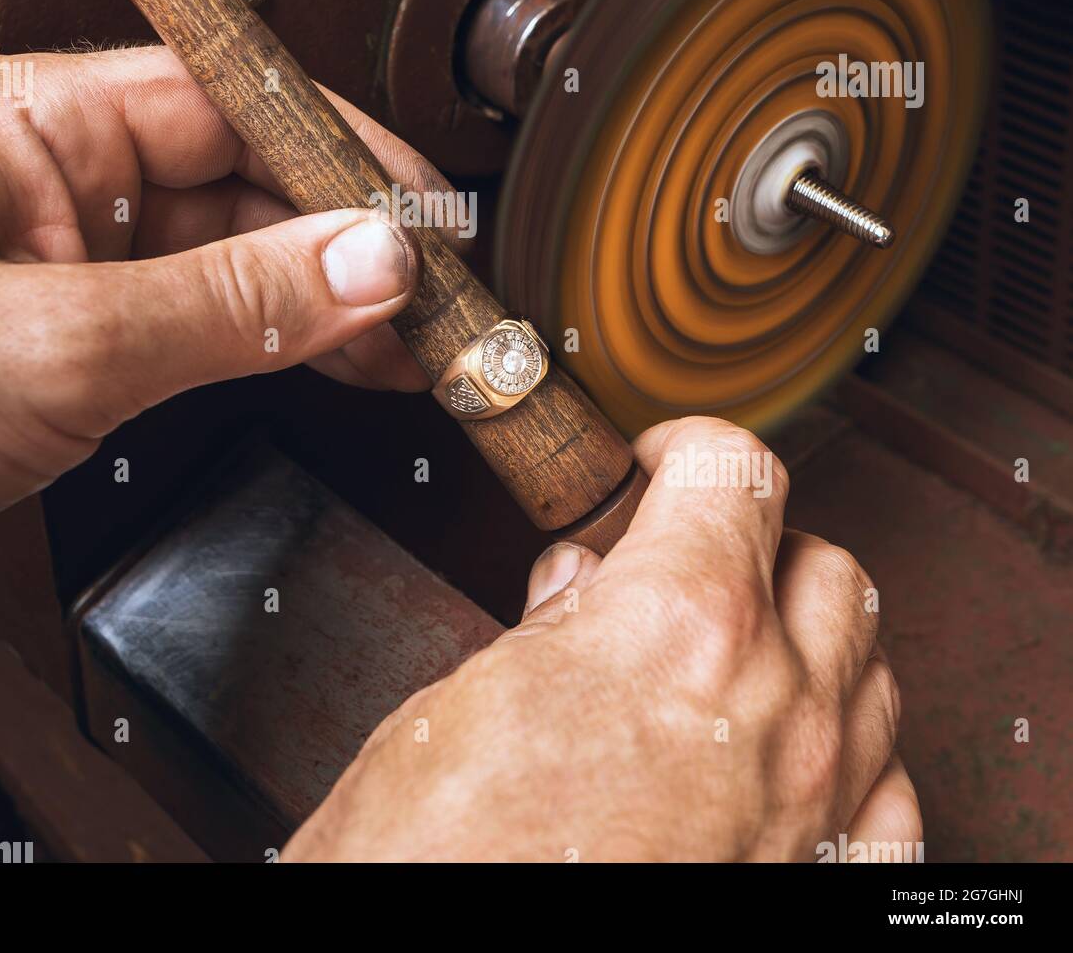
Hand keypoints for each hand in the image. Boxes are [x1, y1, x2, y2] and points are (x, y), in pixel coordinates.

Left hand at [0, 46, 451, 656]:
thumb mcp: (49, 347)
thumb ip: (223, 304)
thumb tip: (364, 261)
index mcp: (31, 122)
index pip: (224, 97)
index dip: (336, 145)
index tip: (422, 202)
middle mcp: (52, 183)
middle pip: (238, 180)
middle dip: (342, 236)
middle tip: (437, 294)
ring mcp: (59, 270)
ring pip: (224, 260)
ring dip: (320, 298)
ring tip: (412, 343)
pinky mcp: (60, 352)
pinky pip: (192, 329)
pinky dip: (267, 347)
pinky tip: (332, 364)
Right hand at [284, 416, 918, 862]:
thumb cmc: (441, 861)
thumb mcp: (463, 702)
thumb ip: (545, 627)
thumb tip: (576, 585)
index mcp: (675, 627)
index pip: (734, 472)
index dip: (687, 448)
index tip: (662, 464)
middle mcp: (771, 707)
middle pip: (822, 561)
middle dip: (756, 540)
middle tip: (689, 557)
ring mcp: (812, 803)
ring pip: (869, 661)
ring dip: (810, 632)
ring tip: (736, 645)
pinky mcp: (823, 881)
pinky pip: (888, 787)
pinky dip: (850, 748)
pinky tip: (790, 752)